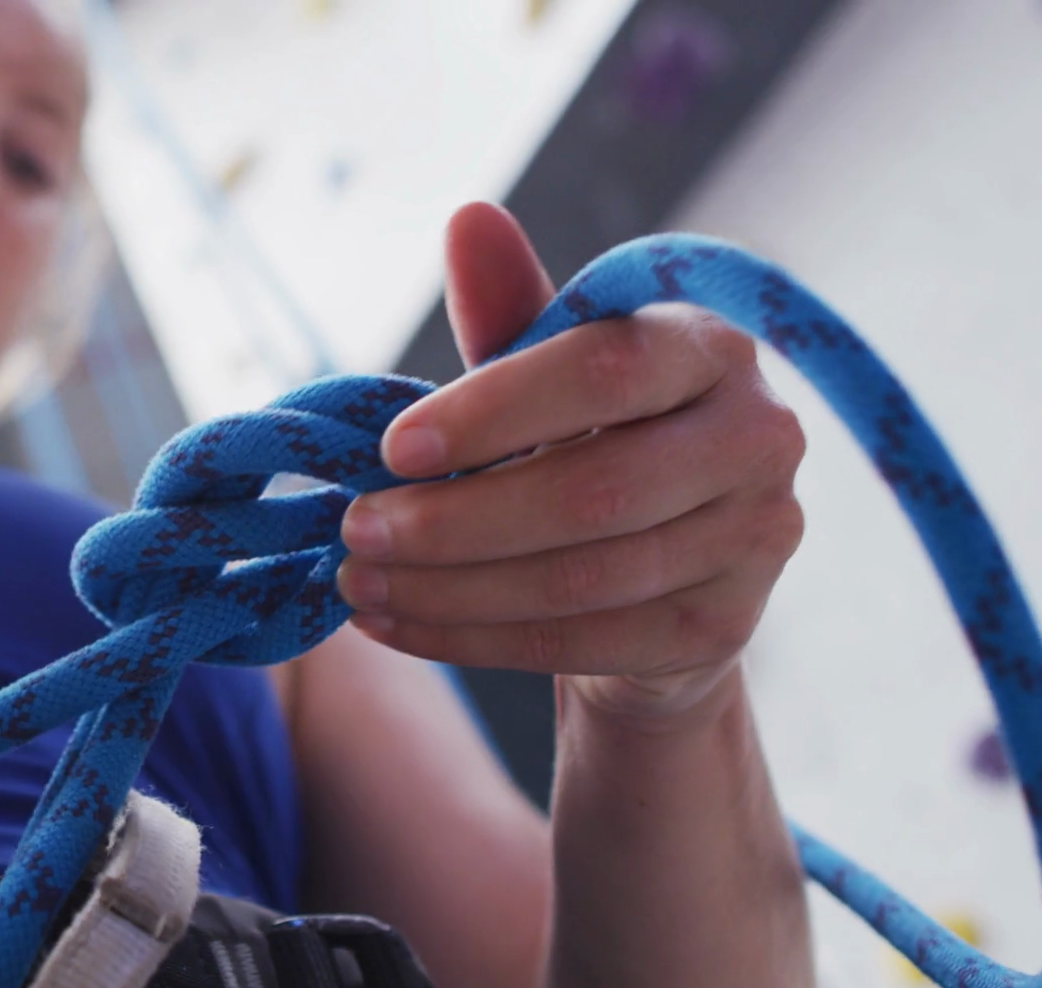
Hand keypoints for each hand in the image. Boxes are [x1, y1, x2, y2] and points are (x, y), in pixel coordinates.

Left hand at [335, 204, 805, 717]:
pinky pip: (581, 643)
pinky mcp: (721, 629)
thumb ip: (508, 309)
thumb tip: (469, 218)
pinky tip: (396, 623)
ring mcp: (755, 541)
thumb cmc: (588, 437)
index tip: (390, 448)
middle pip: (593, 491)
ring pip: (582, 579)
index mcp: (711, 347)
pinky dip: (473, 638)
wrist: (659, 566)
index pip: (603, 370)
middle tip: (354, 530)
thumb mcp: (542, 371)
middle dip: (455, 520)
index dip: (492, 412)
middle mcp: (759, 437)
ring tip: (358, 581)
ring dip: (449, 589)